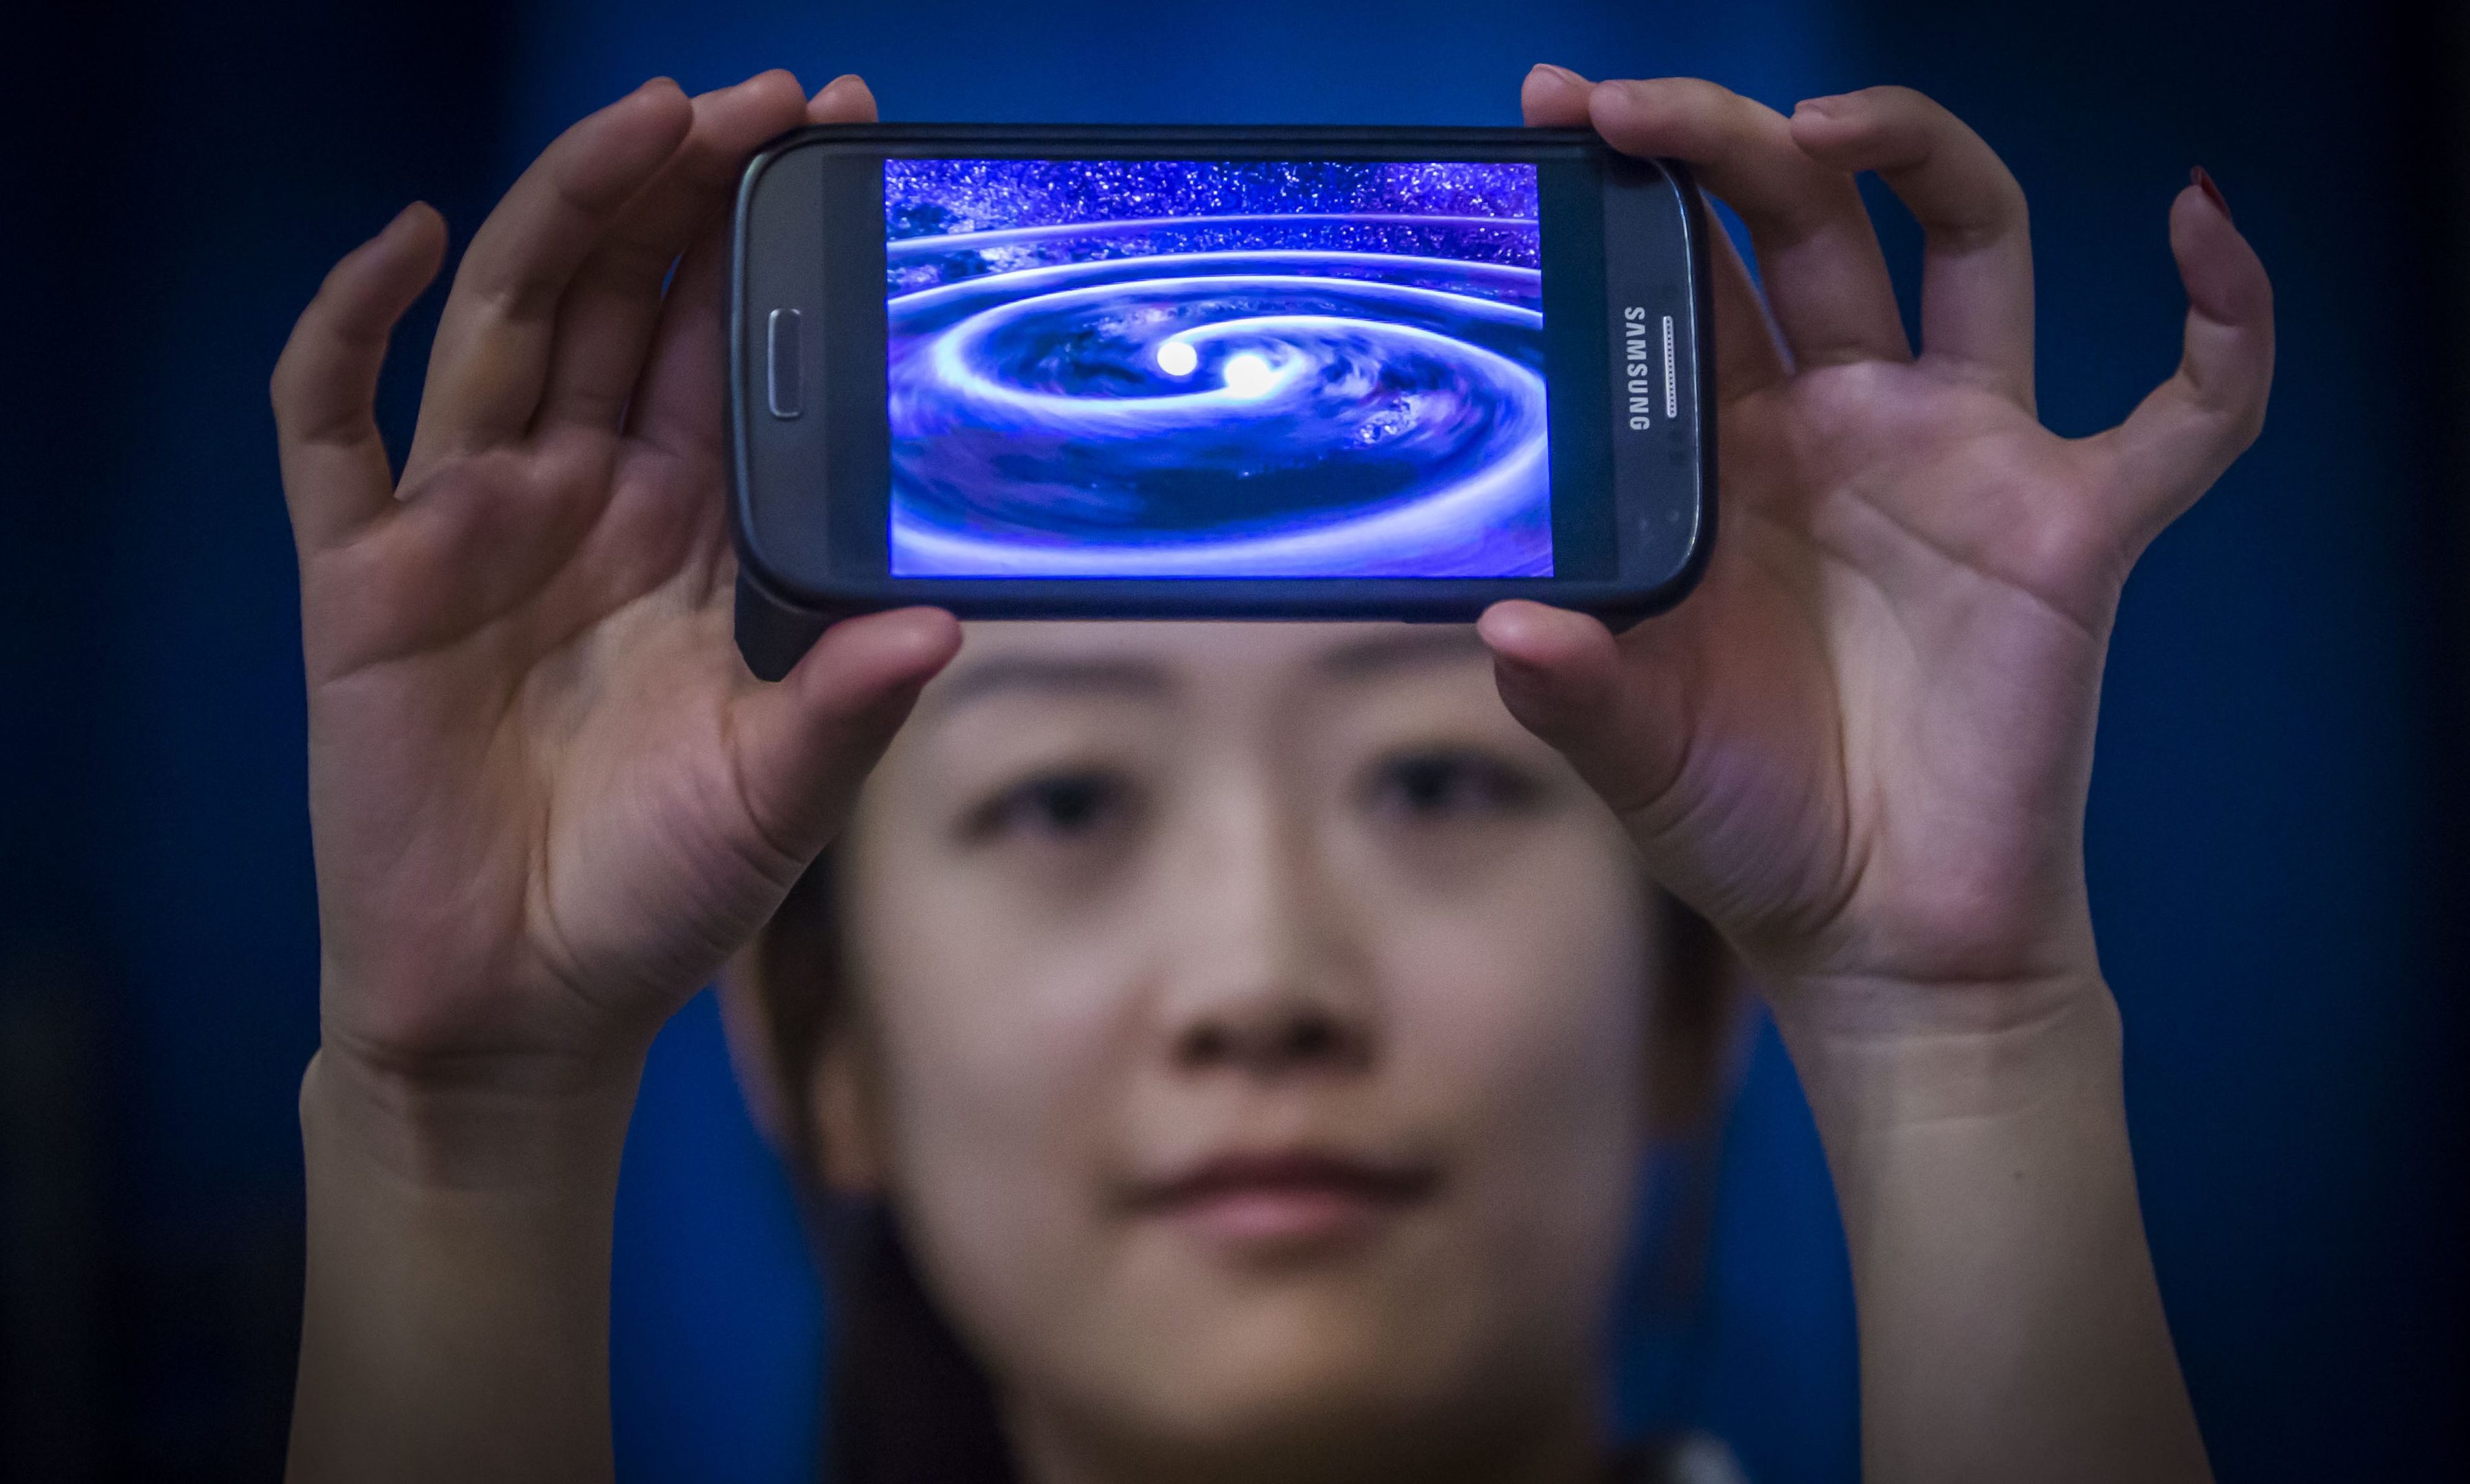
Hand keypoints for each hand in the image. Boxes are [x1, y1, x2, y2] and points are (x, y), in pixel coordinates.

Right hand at [271, 71, 957, 1123]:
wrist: (522, 1007)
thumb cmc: (654, 895)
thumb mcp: (778, 792)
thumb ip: (848, 703)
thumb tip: (943, 625)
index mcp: (682, 530)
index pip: (727, 346)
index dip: (771, 245)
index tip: (845, 145)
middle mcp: (578, 501)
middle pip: (625, 301)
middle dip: (686, 191)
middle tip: (767, 100)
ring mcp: (465, 526)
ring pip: (509, 325)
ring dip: (568, 214)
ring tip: (648, 120)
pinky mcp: (361, 576)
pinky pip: (333, 423)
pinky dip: (354, 325)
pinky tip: (410, 242)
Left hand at [1484, 71, 2271, 1038]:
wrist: (1876, 940)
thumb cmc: (1752, 831)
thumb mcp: (1637, 751)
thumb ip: (1574, 684)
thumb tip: (1506, 622)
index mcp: (1733, 457)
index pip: (1688, 280)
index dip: (1633, 192)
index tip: (1555, 117)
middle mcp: (1847, 427)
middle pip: (1808, 225)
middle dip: (1730, 143)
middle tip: (1632, 105)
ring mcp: (1965, 461)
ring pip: (1973, 245)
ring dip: (1916, 156)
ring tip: (1831, 124)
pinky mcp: (2073, 528)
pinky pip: (2189, 409)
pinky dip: (2225, 321)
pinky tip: (2205, 224)